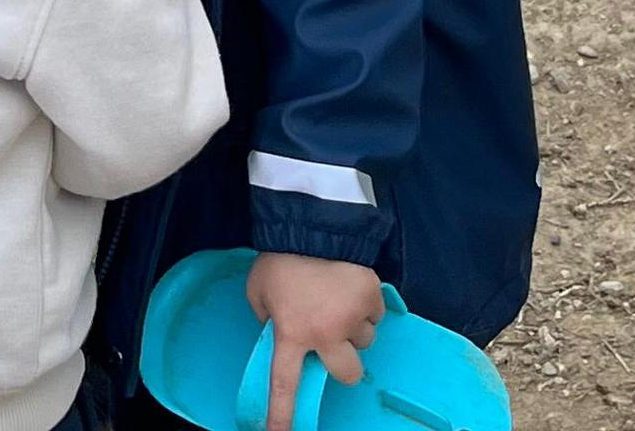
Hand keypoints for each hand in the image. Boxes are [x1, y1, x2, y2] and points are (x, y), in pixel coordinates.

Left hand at [249, 253, 380, 430]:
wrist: (313, 223)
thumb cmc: (280, 259)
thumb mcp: (258, 292)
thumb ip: (267, 317)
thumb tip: (280, 327)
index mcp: (291, 334)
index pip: (285, 385)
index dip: (283, 416)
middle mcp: (325, 334)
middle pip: (347, 374)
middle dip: (344, 363)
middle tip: (335, 343)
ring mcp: (352, 318)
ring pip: (364, 341)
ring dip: (354, 327)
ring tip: (339, 298)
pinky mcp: (372, 298)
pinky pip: (375, 314)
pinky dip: (366, 305)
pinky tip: (350, 285)